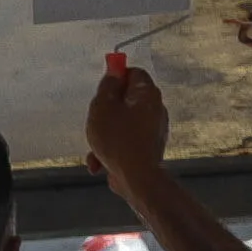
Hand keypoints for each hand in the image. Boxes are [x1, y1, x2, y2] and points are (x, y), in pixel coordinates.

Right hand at [85, 50, 170, 189]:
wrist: (137, 178)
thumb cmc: (118, 140)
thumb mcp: (102, 107)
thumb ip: (107, 86)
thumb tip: (113, 72)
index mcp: (147, 93)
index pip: (133, 72)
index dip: (115, 76)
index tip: (101, 88)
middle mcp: (156, 109)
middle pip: (127, 99)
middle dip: (107, 110)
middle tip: (96, 119)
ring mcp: (154, 130)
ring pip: (123, 124)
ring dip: (105, 135)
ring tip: (95, 148)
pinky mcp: (149, 149)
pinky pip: (127, 142)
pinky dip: (113, 150)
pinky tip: (100, 164)